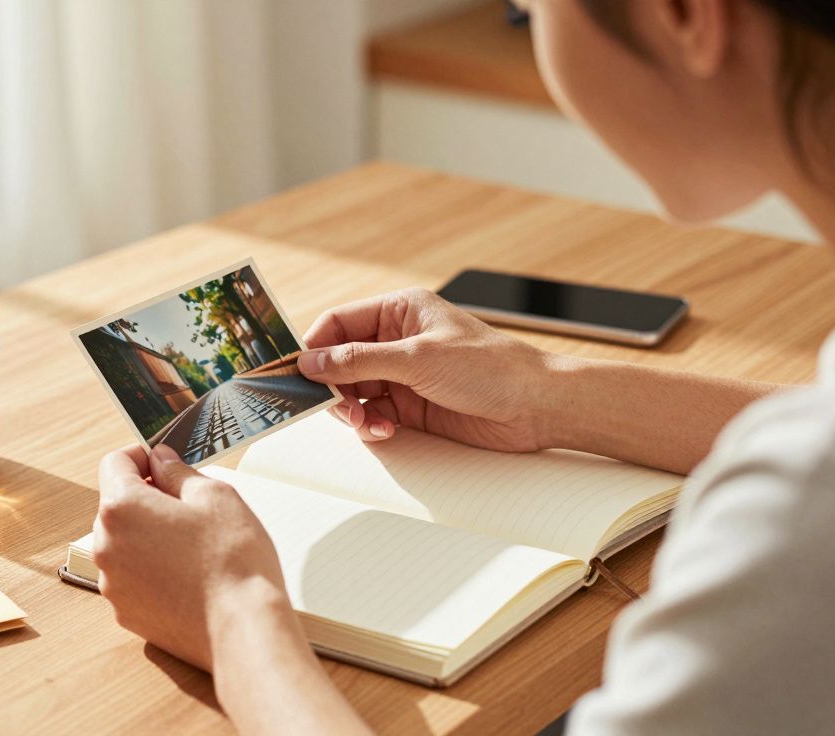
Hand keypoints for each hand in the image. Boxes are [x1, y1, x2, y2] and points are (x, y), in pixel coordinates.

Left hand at [93, 443, 291, 670]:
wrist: (241, 629)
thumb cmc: (232, 560)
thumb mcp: (214, 496)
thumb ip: (178, 472)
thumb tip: (161, 460)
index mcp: (122, 508)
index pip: (115, 463)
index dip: (141, 456)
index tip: (163, 462)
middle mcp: (106, 545)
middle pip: (117, 506)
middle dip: (147, 498)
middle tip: (189, 505)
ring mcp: (113, 584)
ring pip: (124, 543)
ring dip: (148, 536)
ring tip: (193, 546)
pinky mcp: (127, 613)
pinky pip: (132, 578)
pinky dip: (151, 570)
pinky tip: (187, 575)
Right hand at [300, 287, 559, 451]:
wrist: (537, 407)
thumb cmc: (494, 368)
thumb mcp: (419, 358)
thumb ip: (360, 360)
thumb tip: (313, 361)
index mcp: (400, 311)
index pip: (339, 323)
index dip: (315, 347)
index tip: (297, 372)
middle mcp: (397, 341)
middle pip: (340, 361)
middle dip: (334, 386)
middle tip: (336, 407)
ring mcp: (403, 375)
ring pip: (353, 392)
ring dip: (352, 411)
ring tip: (367, 423)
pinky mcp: (411, 406)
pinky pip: (373, 415)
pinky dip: (371, 425)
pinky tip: (384, 430)